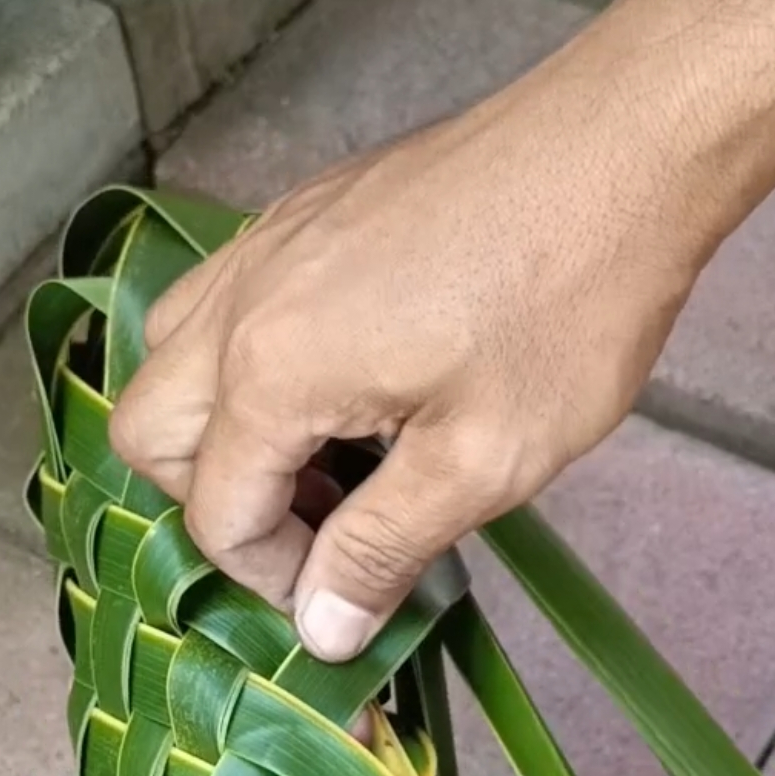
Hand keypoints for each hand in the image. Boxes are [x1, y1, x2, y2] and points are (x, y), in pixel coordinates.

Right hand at [109, 0, 774, 662]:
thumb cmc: (567, 306)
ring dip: (218, 432)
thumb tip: (320, 633)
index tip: (347, 592)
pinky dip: (245, 367)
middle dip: (213, 504)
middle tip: (314, 526)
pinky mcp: (302, 213)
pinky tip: (344, 385)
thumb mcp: (483, 460)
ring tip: (323, 461)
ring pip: (169, 358)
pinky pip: (221, 303)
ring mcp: (264, 243)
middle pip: (148, 433)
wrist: (625, 142)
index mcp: (271, 370)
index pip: (214, 513)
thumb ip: (380, 550)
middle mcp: (239, 301)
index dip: (272, 579)